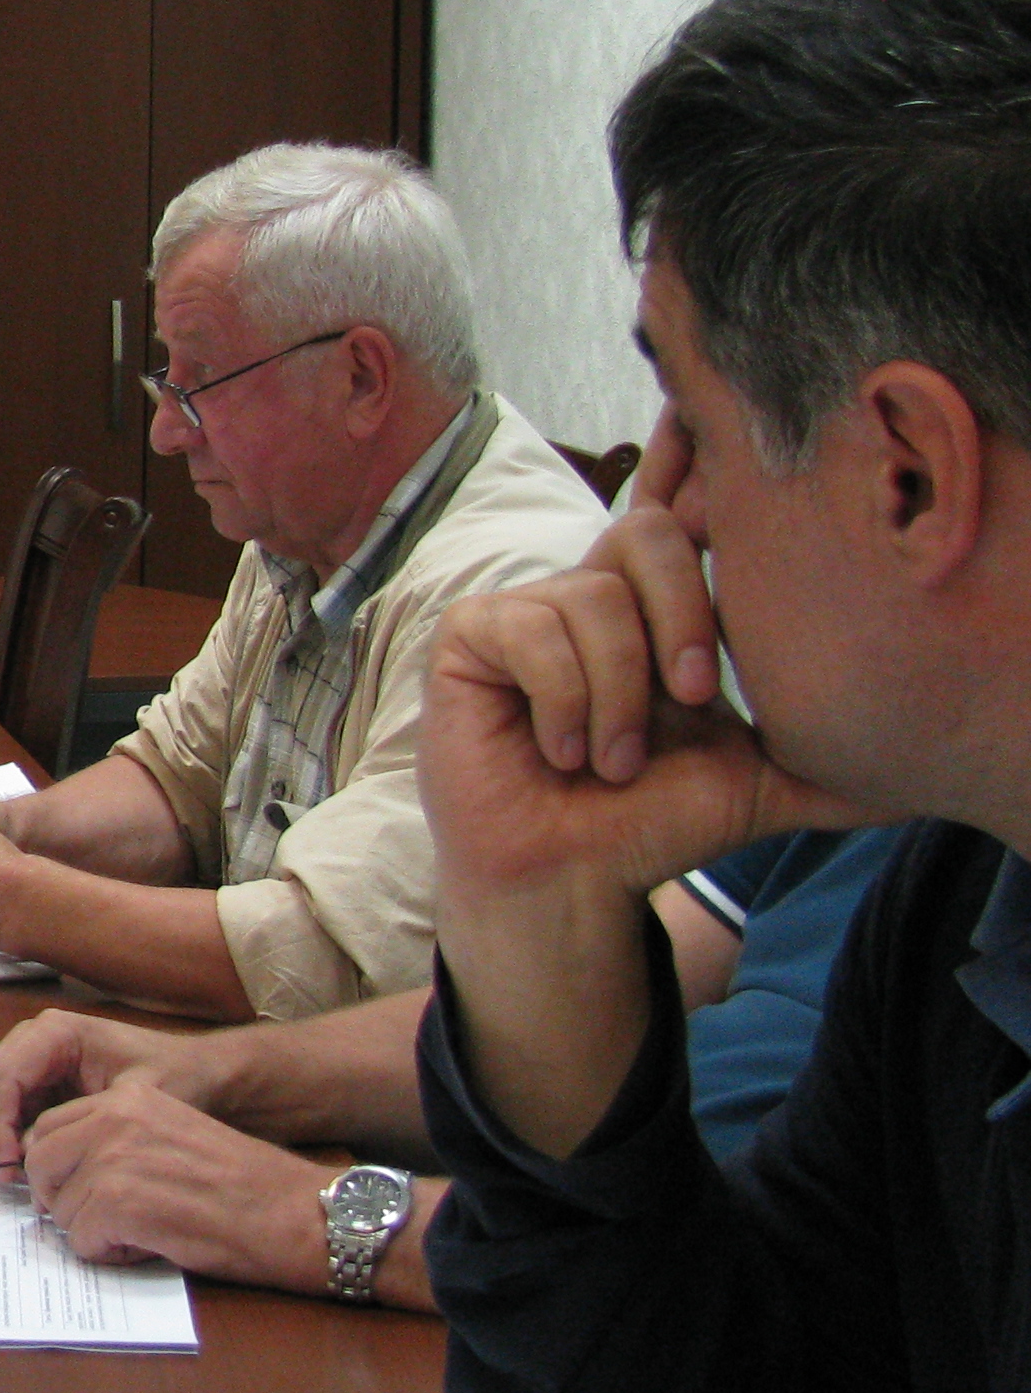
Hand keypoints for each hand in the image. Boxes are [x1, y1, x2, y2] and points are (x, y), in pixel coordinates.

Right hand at [0, 1009, 228, 1164]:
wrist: (200, 1074)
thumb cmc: (176, 1081)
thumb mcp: (137, 1102)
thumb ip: (82, 1125)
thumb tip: (33, 1156)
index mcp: (54, 1034)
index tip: (11, 1170)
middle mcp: (32, 1041)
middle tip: (13, 1178)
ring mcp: (29, 1062)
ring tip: (24, 1175)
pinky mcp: (33, 1085)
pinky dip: (3, 1141)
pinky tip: (32, 1165)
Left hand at [16, 1082, 338, 1295]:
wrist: (291, 1212)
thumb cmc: (240, 1184)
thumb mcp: (170, 1135)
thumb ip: (115, 1140)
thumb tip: (60, 1171)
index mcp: (126, 1099)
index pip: (50, 1129)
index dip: (59, 1168)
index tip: (77, 1190)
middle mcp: (113, 1119)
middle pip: (40, 1164)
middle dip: (61, 1198)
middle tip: (100, 1219)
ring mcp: (112, 1159)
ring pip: (59, 1208)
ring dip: (91, 1230)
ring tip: (141, 1232)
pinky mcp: (118, 1203)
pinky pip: (81, 1240)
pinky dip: (110, 1253)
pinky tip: (150, 1246)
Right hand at [423, 462, 867, 913]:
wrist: (576, 877)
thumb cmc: (652, 823)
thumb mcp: (760, 778)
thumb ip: (831, 757)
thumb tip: (921, 770)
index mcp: (654, 606)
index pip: (684, 516)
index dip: (700, 520)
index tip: (715, 643)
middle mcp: (590, 592)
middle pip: (647, 534)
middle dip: (682, 622)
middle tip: (693, 701)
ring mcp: (525, 607)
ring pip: (594, 601)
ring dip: (619, 701)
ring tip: (613, 763)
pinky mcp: (471, 634)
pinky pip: (533, 634)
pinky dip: (563, 706)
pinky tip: (559, 753)